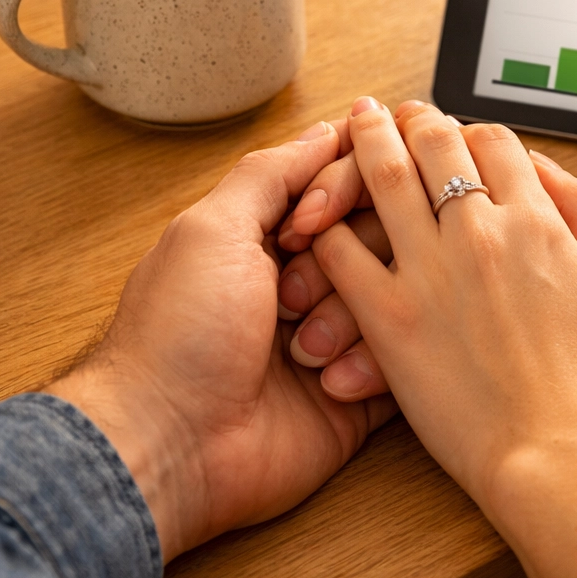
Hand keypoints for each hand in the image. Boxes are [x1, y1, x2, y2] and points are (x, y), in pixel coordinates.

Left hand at [47, 121, 397, 562]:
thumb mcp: (214, 229)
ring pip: (399, 291)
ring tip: (300, 353)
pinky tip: (328, 384)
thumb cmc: (178, 335)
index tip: (316, 222)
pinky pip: (407, 356)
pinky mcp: (361, 387)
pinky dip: (371, 365)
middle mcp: (313, 277)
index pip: (348, 182)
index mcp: (275, 234)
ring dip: (349, 320)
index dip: (343, 193)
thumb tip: (327, 130)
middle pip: (381, 234)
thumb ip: (273, 172)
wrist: (169, 447)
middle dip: (339, 266)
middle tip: (287, 298)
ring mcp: (340, 331)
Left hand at [310, 99, 576, 493]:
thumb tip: (548, 172)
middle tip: (386, 110)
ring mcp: (431, 273)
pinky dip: (330, 233)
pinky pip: (347, 259)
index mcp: (535, 220)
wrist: (560, 460)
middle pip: (433, 146)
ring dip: (363, 147)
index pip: (490, 142)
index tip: (443, 122)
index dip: (464, 125)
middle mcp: (479, 233)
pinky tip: (321, 222)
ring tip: (350, 127)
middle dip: (408, 119)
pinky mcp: (392, 322)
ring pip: (385, 182)